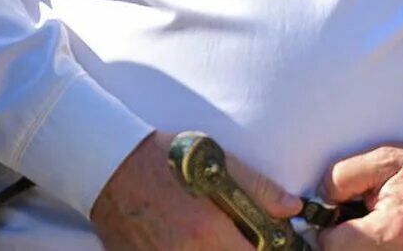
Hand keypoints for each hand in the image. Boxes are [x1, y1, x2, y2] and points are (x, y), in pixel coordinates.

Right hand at [90, 130, 299, 250]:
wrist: (110, 165)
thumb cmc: (167, 160)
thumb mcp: (218, 163)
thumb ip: (258, 189)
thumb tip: (292, 209)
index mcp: (206, 231)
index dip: (266, 250)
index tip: (271, 243)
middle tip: (246, 238)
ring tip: (223, 237)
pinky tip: (197, 242)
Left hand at [319, 132, 402, 249]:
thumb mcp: (384, 158)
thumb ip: (342, 177)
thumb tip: (320, 203)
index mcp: (391, 230)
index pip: (331, 245)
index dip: (325, 228)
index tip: (336, 214)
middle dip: (340, 240)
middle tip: (353, 219)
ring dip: (356, 245)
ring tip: (370, 226)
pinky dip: (372, 247)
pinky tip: (383, 234)